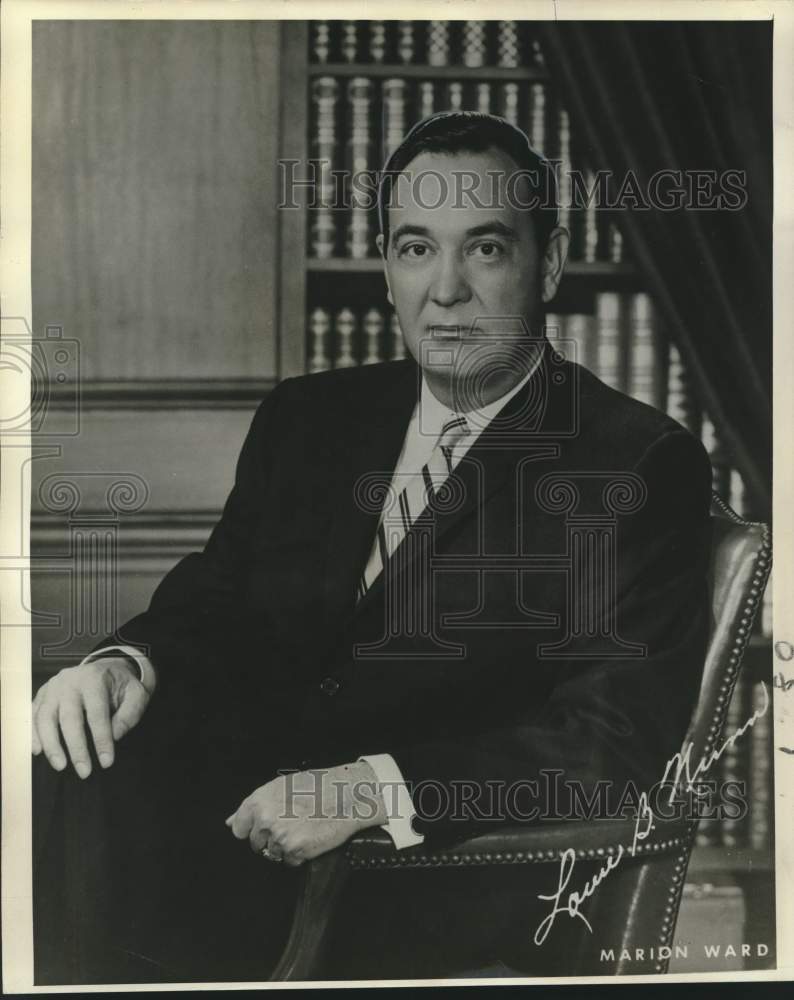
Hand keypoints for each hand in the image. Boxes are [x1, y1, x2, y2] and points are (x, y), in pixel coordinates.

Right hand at [32, 657, 151, 776]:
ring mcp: (52, 687)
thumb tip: (114, 736)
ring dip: (51, 745)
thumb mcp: (136, 693)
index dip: (101, 739)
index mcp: (94, 679)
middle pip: (69, 717)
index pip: (97, 713)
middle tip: (84, 772)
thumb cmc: (121, 686)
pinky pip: (33, 715)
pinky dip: (33, 734)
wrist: (105, 668)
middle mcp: (69, 681)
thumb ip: (130, 714)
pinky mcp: (42, 694)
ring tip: (60, 766)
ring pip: (45, 717)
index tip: (106, 762)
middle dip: (76, 748)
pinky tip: (38, 751)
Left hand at [225, 762, 387, 866]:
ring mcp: (280, 837)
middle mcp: (266, 820)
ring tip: (304, 828)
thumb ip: (255, 806)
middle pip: (256, 843)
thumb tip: (231, 821)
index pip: (239, 828)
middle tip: (291, 824)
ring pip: (273, 853)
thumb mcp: (281, 787)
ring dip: (286, 846)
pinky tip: (310, 837)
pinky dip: (300, 854)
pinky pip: (290, 861)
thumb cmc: (317, 786)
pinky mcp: (296, 852)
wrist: (346, 795)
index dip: (252, 828)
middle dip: (270, 838)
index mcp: (259, 801)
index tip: (263, 827)